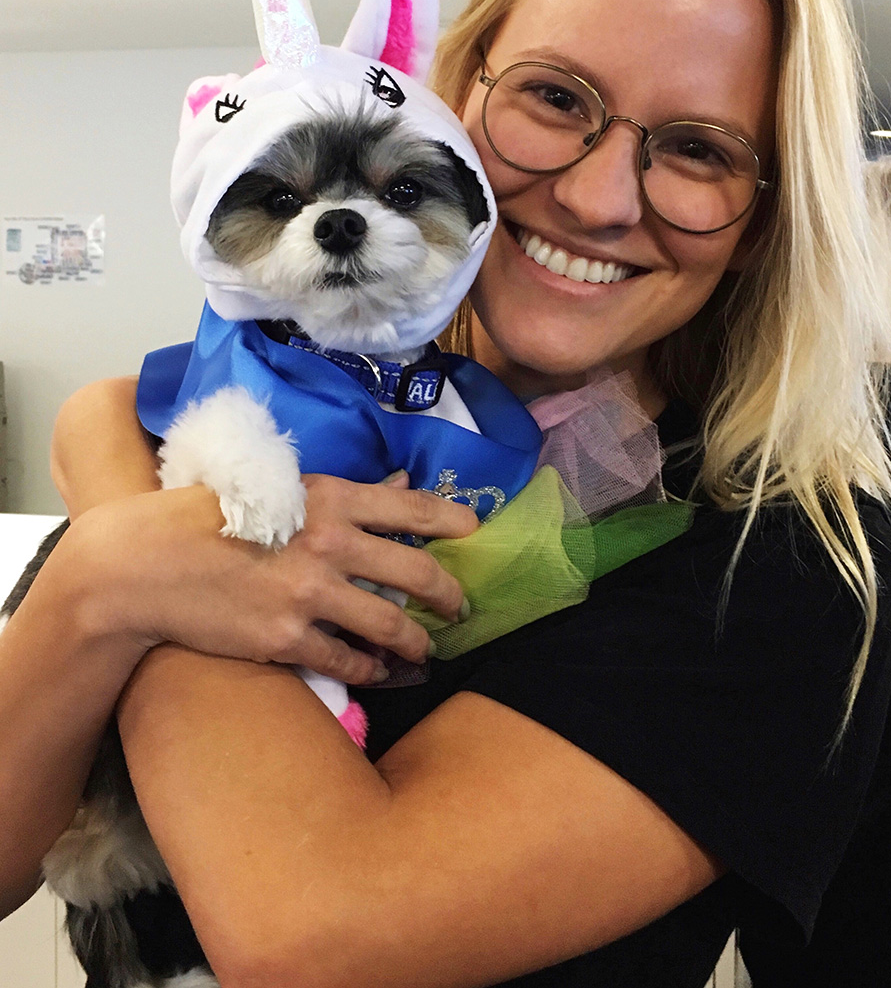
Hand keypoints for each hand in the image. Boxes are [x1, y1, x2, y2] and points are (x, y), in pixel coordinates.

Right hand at [75, 472, 476, 685]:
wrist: (147, 562)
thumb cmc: (208, 515)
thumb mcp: (277, 487)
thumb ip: (340, 494)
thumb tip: (395, 485)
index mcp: (329, 496)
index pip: (412, 506)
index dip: (453, 521)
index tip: (476, 534)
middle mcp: (330, 542)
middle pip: (418, 573)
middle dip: (449, 595)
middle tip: (460, 608)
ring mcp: (311, 593)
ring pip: (392, 625)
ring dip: (420, 644)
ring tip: (429, 652)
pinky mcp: (288, 637)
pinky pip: (350, 661)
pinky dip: (372, 670)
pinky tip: (381, 672)